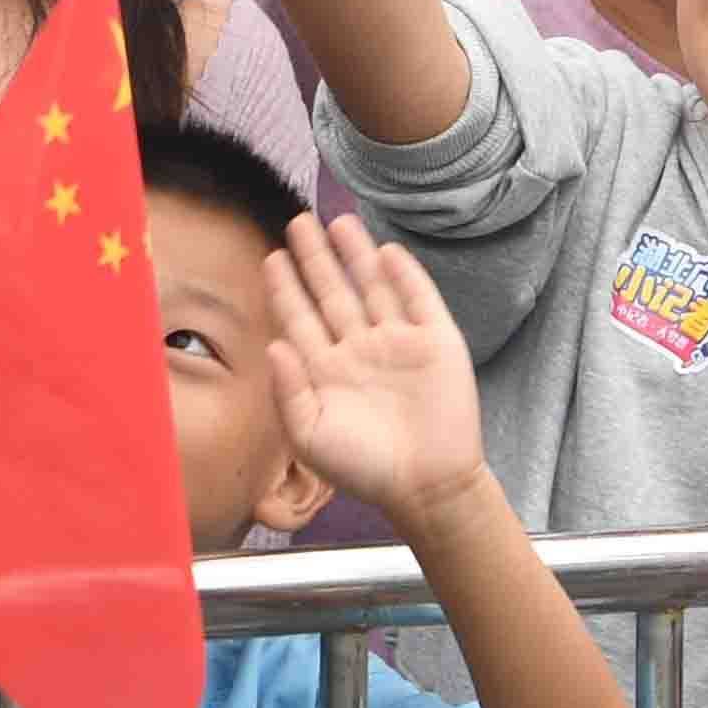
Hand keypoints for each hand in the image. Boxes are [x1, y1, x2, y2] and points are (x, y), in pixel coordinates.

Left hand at [262, 214, 487, 527]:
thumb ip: (288, 391)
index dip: (285, 288)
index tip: (272, 257)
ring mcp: (398, 342)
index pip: (300, 318)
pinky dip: (404, 274)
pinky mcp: (435, 341)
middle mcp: (359, 349)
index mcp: (326, 370)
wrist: (427, 486)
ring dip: (356, 255)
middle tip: (298, 222)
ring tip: (338, 221)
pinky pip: (418, 299)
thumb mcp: (311, 436)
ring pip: (372, 287)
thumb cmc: (363, 468)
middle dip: (315, 258)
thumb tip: (273, 344)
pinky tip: (386, 251)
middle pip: (332, 292)